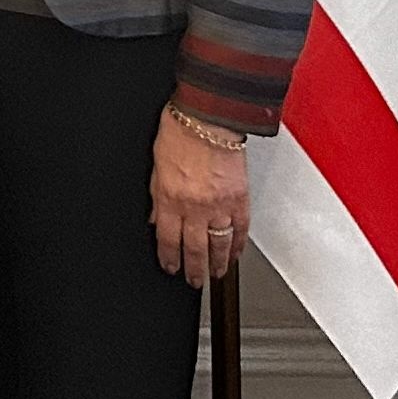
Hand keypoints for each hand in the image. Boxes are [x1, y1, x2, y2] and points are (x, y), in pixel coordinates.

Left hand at [149, 108, 253, 287]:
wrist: (208, 117)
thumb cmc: (180, 133)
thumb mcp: (156, 166)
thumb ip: (158, 197)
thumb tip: (157, 220)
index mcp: (170, 198)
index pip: (168, 239)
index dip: (169, 258)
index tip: (171, 267)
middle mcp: (195, 205)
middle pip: (194, 248)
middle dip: (194, 270)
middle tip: (195, 281)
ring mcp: (219, 204)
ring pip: (219, 245)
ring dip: (217, 264)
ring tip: (216, 274)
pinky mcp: (240, 198)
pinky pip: (241, 229)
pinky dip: (238, 244)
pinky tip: (235, 253)